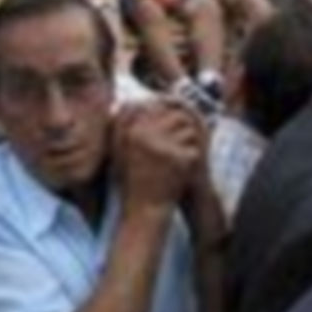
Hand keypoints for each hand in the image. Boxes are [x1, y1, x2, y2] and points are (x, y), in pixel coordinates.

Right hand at [113, 100, 202, 214]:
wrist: (144, 209)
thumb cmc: (132, 179)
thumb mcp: (118, 149)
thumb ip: (121, 124)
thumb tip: (131, 101)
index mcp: (129, 129)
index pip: (153, 107)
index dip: (164, 116)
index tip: (165, 134)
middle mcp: (143, 134)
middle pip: (174, 114)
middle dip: (179, 128)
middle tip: (175, 148)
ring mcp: (161, 145)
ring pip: (188, 128)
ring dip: (187, 141)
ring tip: (178, 157)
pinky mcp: (178, 158)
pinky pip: (194, 147)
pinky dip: (192, 158)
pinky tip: (182, 169)